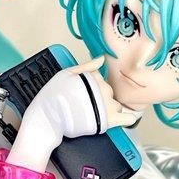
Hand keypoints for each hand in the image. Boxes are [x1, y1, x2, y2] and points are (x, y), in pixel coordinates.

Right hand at [7, 54, 140, 172]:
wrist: (48, 118)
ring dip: (108, 109)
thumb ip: (86, 66)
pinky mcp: (110, 120)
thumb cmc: (53, 97)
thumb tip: (101, 59)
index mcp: (95, 76)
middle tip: (86, 106)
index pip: (100, 78)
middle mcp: (104, 88)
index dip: (93, 86)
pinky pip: (129, 118)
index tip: (86, 93)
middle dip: (100, 98)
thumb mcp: (66, 74)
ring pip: (116, 105)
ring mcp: (108, 104)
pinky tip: (122, 119)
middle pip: (109, 91)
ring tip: (93, 116)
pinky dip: (128, 118)